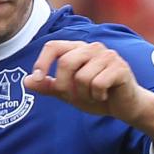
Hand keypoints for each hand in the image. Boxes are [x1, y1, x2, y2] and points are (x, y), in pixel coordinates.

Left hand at [26, 39, 146, 120]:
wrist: (127, 107)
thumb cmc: (98, 96)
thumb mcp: (69, 93)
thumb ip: (50, 86)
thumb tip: (26, 82)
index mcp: (78, 49)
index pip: (53, 46)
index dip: (42, 62)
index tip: (37, 78)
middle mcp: (92, 48)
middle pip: (66, 62)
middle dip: (65, 86)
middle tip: (74, 97)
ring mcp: (108, 56)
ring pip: (82, 77)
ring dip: (85, 94)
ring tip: (94, 95)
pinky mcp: (120, 68)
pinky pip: (98, 84)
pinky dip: (98, 96)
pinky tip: (105, 96)